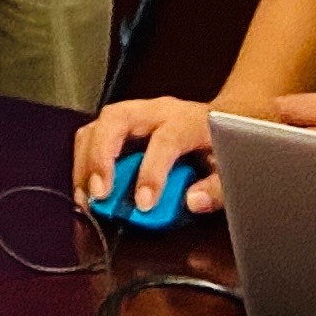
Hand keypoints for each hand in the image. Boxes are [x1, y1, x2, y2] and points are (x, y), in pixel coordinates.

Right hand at [73, 95, 222, 217]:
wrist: (222, 119)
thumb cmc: (224, 146)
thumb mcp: (231, 169)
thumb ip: (217, 188)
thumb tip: (192, 201)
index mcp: (187, 121)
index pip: (165, 140)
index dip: (152, 172)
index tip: (143, 204)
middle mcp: (156, 111)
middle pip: (116, 120)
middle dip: (100, 157)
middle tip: (98, 194)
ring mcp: (134, 113)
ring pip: (98, 125)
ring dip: (86, 161)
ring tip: (86, 196)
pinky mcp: (120, 123)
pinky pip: (92, 134)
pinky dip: (84, 161)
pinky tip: (86, 187)